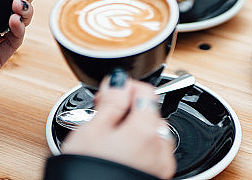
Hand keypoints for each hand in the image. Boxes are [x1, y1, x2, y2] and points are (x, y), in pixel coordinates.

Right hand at [61, 73, 176, 178]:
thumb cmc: (90, 174)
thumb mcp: (91, 131)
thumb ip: (111, 101)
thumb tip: (119, 81)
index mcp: (145, 129)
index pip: (145, 90)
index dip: (123, 87)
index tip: (107, 94)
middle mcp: (160, 146)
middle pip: (150, 112)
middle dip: (127, 110)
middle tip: (102, 117)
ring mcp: (161, 165)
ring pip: (150, 133)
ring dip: (132, 130)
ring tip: (107, 140)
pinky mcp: (157, 177)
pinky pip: (150, 153)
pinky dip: (137, 149)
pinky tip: (116, 155)